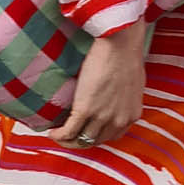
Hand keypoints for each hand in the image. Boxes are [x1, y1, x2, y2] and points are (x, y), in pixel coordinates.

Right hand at [47, 19, 147, 148]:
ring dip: (67, 140)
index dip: (97, 135)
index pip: (113, 136)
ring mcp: (102, 116)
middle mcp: (119, 120)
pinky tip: (51, 131)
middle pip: (96, 140)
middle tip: (67, 133)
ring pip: (82, 140)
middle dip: (80, 140)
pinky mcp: (86, 109)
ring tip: (57, 134)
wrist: (120, 44)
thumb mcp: (132, 83)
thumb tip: (114, 96)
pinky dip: (58, 135)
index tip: (86, 130)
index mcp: (131, 114)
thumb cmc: (127, 55)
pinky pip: (69, 131)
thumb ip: (124, 97)